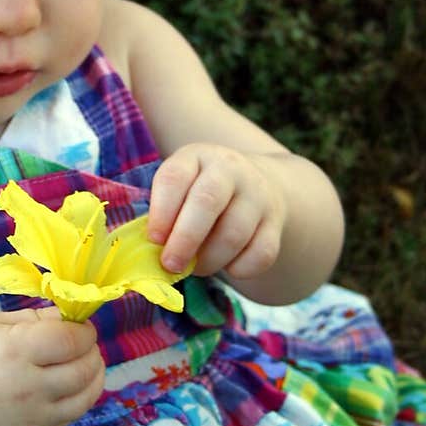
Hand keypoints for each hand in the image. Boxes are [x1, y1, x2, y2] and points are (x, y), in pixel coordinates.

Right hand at [0, 307, 104, 425]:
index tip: (80, 326)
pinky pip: (75, 413)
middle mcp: (29, 385)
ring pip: (87, 394)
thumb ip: (35, 320)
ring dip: (94, 374)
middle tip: (83, 342)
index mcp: (15, 351)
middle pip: (84, 367)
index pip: (71, 339)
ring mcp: (35, 414)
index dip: (84, 330)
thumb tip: (70, 317)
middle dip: (91, 350)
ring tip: (85, 362)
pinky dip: (83, 396)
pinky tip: (73, 383)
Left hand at [147, 143, 286, 280]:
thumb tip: (150, 254)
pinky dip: (240, 268)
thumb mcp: (180, 188)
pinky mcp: (275, 222)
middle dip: (185, 239)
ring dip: (210, 260)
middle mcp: (230, 169)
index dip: (161, 211)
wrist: (258, 184)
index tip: (153, 239)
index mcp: (196, 157)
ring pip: (233, 233)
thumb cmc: (200, 193)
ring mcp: (257, 194)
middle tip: (170, 265)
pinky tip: (228, 266)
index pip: (175, 178)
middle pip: (207, 202)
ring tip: (195, 267)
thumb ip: (162, 214)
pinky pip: (260, 253)